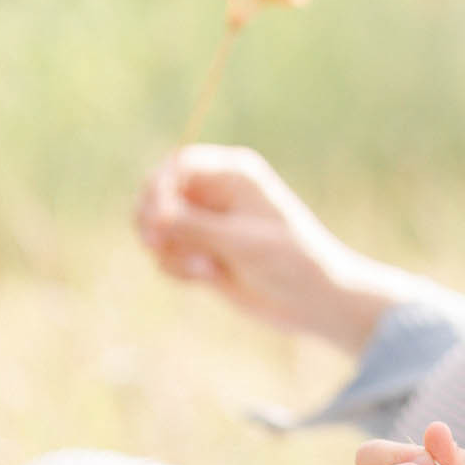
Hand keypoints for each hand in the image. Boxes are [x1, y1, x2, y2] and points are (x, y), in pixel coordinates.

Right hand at [134, 147, 388, 349]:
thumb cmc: (289, 260)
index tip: (157, 218)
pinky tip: (206, 279)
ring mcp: (207, 224)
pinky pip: (166, 255)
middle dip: (151, 220)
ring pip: (157, 228)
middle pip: (157, 193)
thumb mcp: (240, 241)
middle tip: (156, 243)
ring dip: (170, 251)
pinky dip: (176, 268)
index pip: (179, 164)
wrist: (313, 300)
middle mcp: (217, 193)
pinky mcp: (201, 253)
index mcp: (234, 173)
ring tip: (203, 268)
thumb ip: (193, 227)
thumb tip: (151, 214)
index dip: (159, 187)